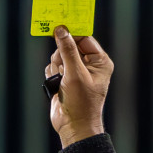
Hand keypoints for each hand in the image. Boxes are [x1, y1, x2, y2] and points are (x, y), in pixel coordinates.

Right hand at [45, 27, 112, 146]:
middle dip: (62, 55)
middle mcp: (89, 65)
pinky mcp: (64, 79)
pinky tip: (56, 85)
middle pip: (69, 45)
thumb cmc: (81, 102)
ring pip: (58, 56)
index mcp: (100, 61)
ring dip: (56, 66)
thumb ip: (67, 50)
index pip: (84, 38)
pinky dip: (52, 74)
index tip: (59, 26)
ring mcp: (75, 72)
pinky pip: (53, 67)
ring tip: (61, 80)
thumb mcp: (75, 74)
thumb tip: (61, 30)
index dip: (72, 33)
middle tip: (63, 66)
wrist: (72, 126)